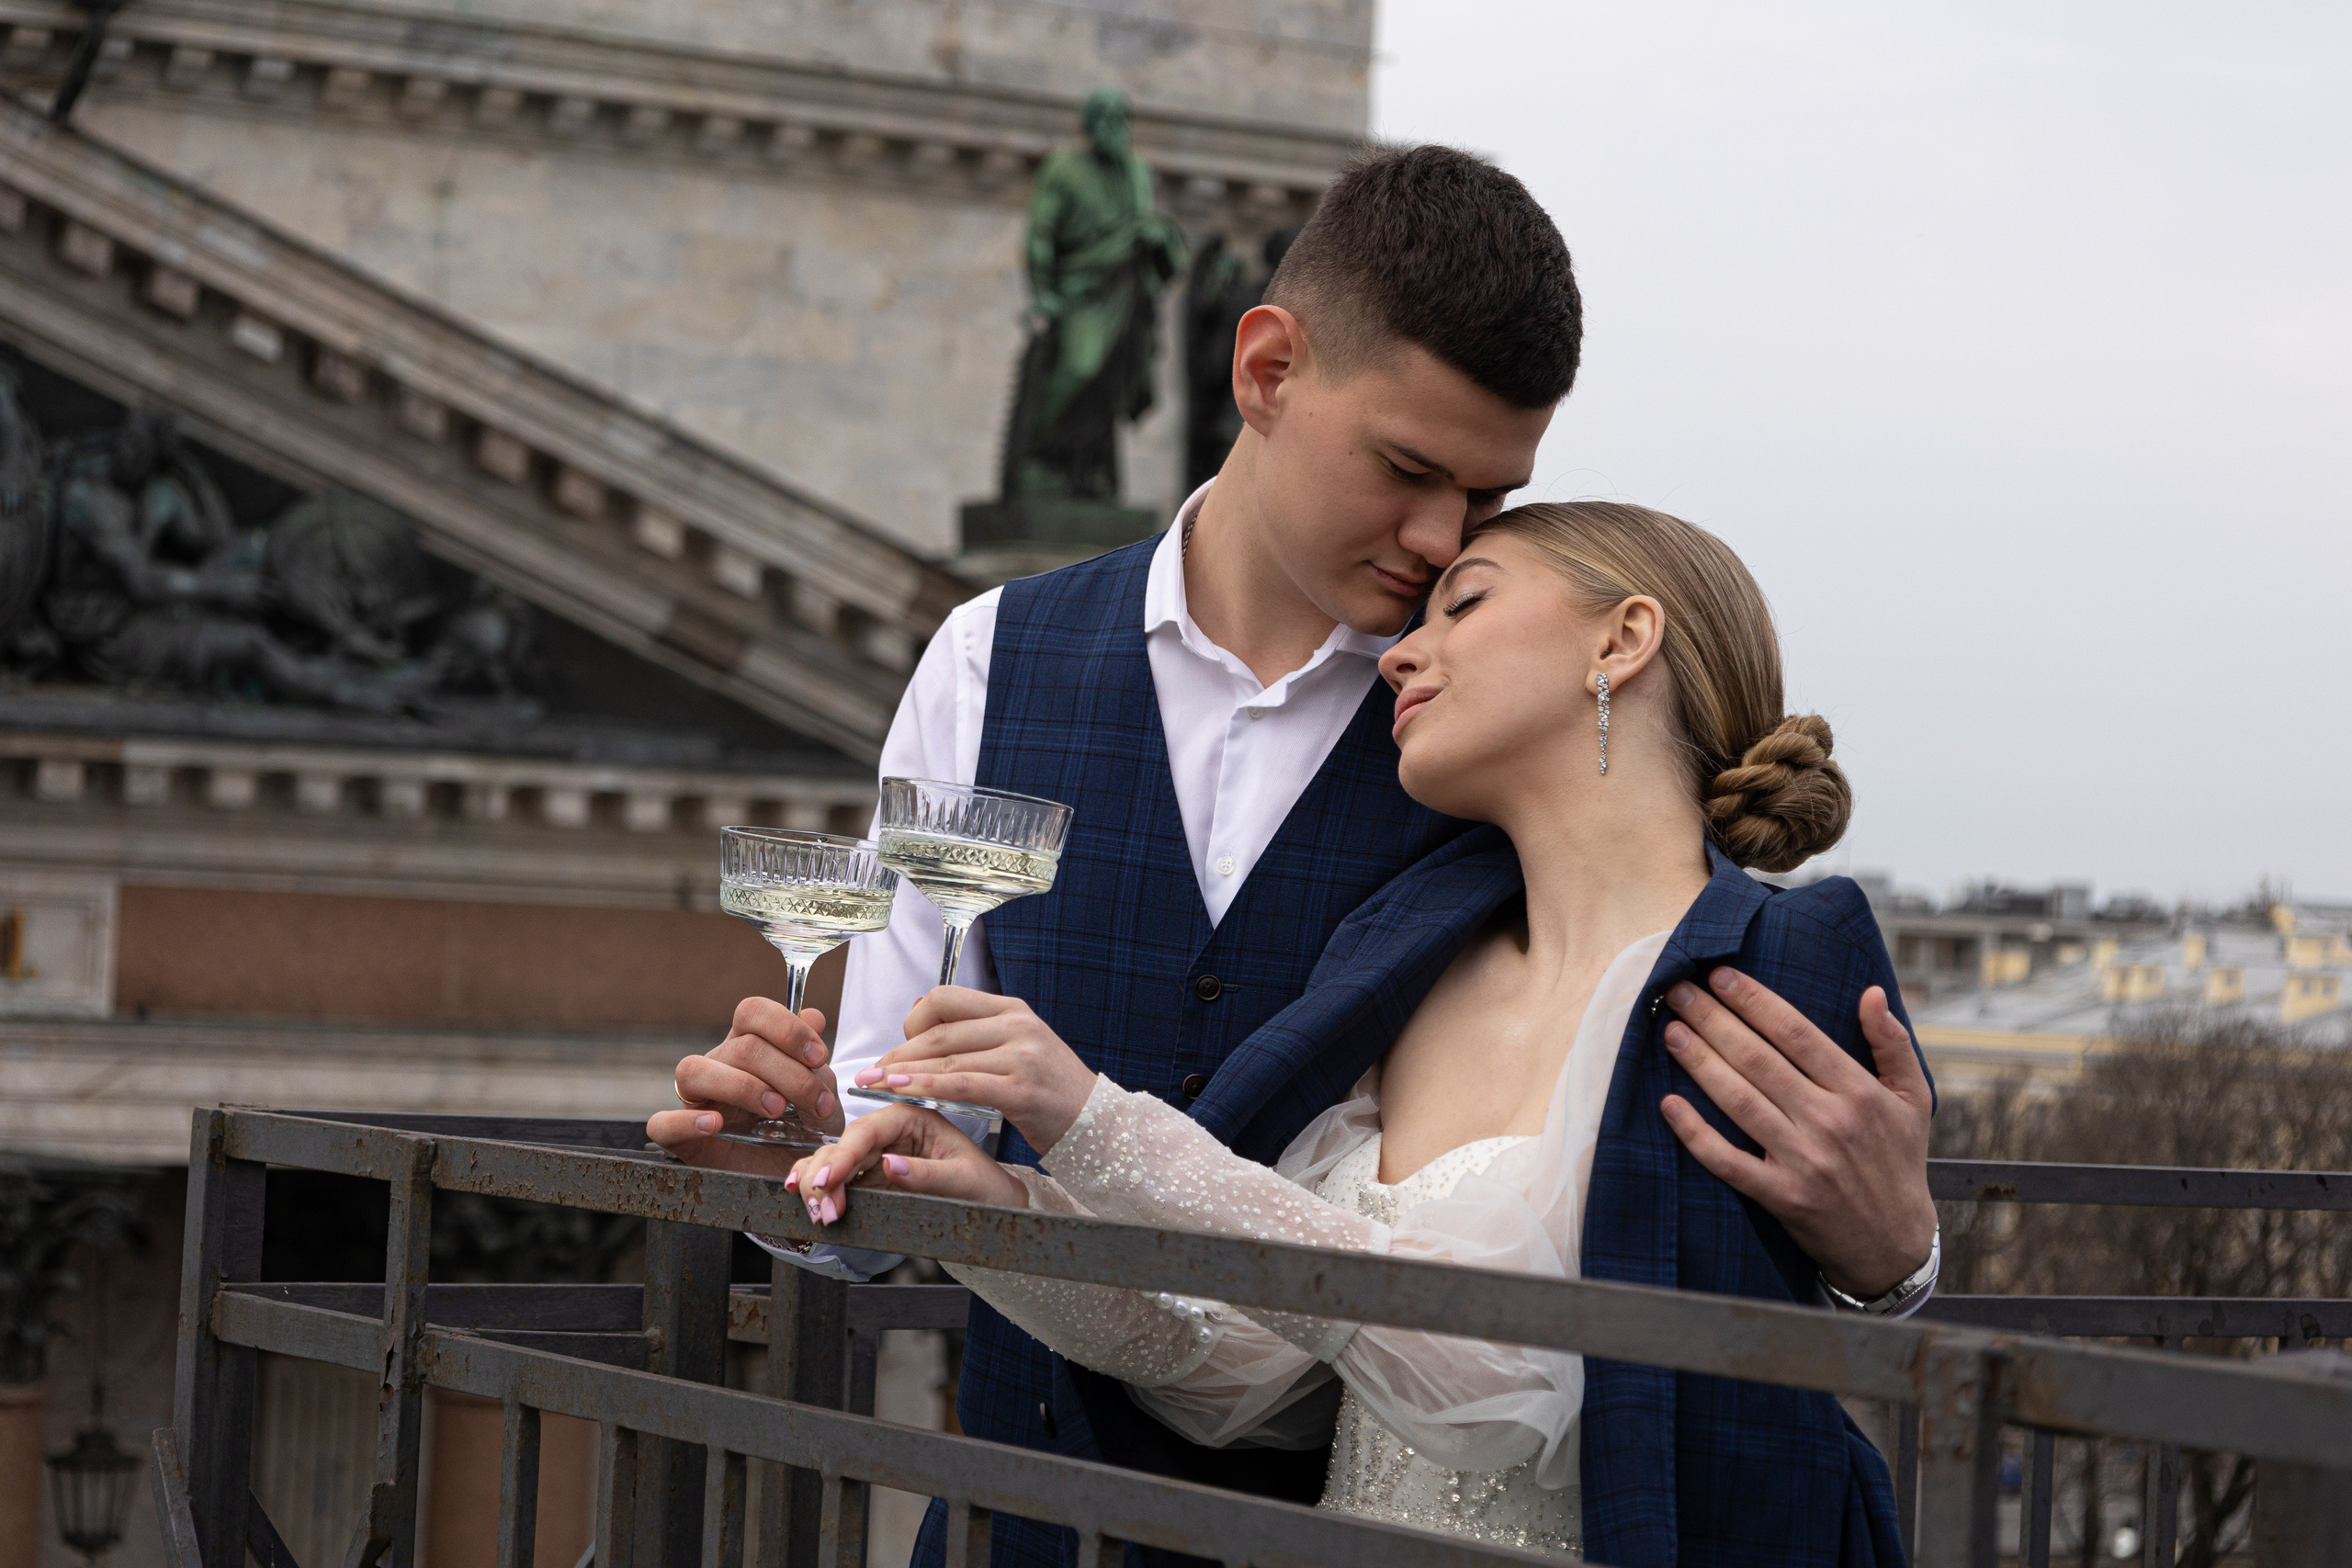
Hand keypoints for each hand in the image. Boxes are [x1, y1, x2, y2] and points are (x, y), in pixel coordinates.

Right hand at [646, 998, 842, 1171]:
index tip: (819, 1057)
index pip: (753, 1012)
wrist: (797, 1178)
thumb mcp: (822, 1096)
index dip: (787, 1028)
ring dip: (742, 1087)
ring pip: (693, 1070)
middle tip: (817, 1104)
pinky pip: (662, 1123)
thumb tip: (812, 1016)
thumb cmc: (806, 1132)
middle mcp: (720, 1065)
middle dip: (788, 1073)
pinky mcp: (683, 1140)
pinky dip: (686, 1121)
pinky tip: (716, 1125)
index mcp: (751, 1045)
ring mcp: (697, 1100)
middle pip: (741, 1046)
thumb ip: (815, 1062)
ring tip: (777, 1110)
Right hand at [788, 1103, 1029, 1224]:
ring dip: (819, 1185)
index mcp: (915, 1117)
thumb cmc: (985, 1188)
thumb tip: (888, 1165)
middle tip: (824, 1211)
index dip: (844, 1154)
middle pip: (845, 1145)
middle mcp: (892, 1131)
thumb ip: (926, 1174)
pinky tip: (799, 1192)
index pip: (869, 1129)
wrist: (994, 1207)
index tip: (828, 1180)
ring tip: (818, 1213)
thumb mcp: (964, 1181)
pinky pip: (837, 1175)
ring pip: (835, 1159)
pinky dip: (818, 1184)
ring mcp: (878, 1152)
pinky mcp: (871, 1174)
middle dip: (827, 1176)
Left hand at [858, 987, 1098, 1152]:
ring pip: (947, 1056)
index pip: (947, 998)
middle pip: (941, 1029)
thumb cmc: (1050, 1092)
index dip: (913, 1021)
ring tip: (874, 1083)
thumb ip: (978, 1035)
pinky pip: (962, 1084)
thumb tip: (923, 1019)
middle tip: (870, 1072)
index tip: (897, 1047)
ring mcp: (1023, 1054)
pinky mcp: (1022, 1088)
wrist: (1097, 1125)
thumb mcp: (1019, 1050)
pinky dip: (927, 1086)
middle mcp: (1018, 1024)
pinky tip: (902, 1090)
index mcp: (1013, 1009)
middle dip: (899, 1052)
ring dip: (904, 1071)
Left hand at [1659, 972, 1936, 1300]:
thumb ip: (1893, 1044)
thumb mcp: (1914, 1100)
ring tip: (1671, 1032)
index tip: (1720, 975)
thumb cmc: (1899, 1162)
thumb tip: (1872, 992)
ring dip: (1699, 1063)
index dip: (1754, 1001)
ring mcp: (1803, 1161)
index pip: (1796, 1034)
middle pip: (1759, 1059)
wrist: (1894, 1246)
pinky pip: (1728, 1161)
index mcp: (1859, 1092)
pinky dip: (1696, 1134)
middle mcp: (1830, 1122)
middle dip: (1713, 1020)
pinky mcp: (1781, 1197)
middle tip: (1677, 991)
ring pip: (1739, 1101)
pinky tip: (1669, 1105)